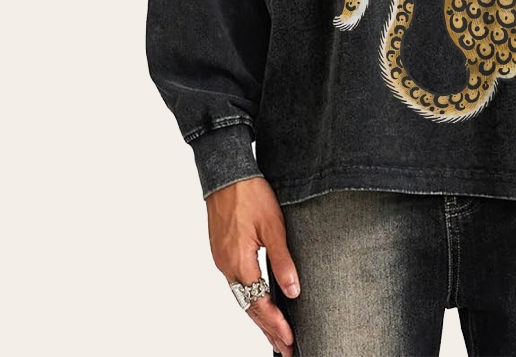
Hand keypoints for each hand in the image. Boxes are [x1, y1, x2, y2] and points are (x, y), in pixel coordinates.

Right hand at [206, 176, 299, 356]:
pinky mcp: (222, 253)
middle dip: (268, 329)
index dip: (275, 324)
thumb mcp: (273, 225)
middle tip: (284, 348)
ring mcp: (222, 260)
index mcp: (240, 262)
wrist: (226, 175)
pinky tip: (259, 305)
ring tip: (275, 335)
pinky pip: (237, 285)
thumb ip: (283, 260)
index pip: (259, 304)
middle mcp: (227, 266)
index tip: (289, 340)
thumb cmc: (251, 194)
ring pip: (242, 297)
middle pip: (249, 307)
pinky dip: (249, 300)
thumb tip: (293, 290)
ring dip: (258, 317)